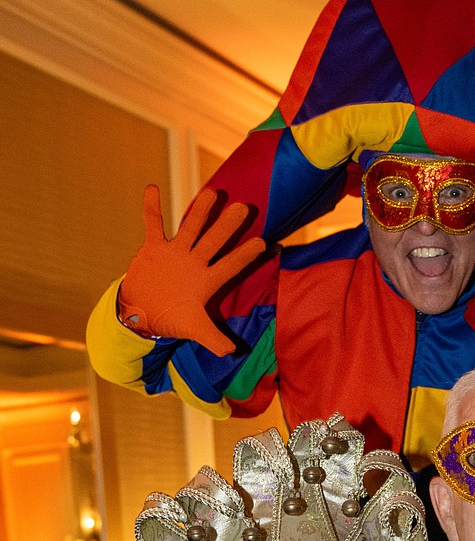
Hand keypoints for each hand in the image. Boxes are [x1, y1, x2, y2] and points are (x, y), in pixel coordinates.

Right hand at [118, 184, 266, 354]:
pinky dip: (151, 207)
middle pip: (215, 240)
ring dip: (200, 211)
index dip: (245, 256)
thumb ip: (214, 340)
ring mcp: (175, 252)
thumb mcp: (195, 330)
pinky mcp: (154, 248)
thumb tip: (232, 352)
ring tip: (213, 192)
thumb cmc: (172, 319)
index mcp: (207, 280)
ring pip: (190, 227)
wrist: (144, 313)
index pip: (230, 265)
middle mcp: (194, 262)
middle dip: (228, 225)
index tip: (263, 243)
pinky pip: (153, 224)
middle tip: (244, 207)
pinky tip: (153, 188)